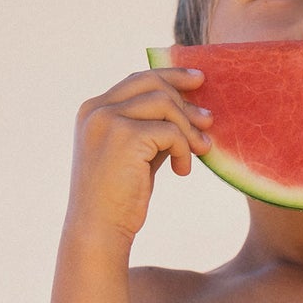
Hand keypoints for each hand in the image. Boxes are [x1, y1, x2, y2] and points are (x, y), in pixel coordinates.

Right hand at [67, 68, 210, 244]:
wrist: (99, 228)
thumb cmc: (120, 196)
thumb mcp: (136, 153)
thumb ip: (154, 128)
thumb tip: (192, 110)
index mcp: (94, 109)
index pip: (138, 79)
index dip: (171, 75)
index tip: (198, 79)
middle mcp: (96, 109)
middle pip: (154, 84)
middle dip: (186, 102)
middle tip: (208, 121)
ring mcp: (108, 120)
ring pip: (166, 104)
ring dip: (188, 129)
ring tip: (199, 151)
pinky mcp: (125, 136)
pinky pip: (171, 131)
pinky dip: (184, 150)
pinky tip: (182, 171)